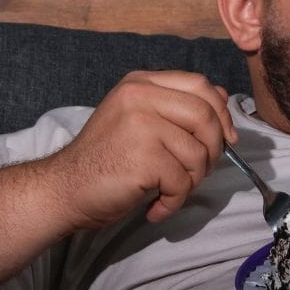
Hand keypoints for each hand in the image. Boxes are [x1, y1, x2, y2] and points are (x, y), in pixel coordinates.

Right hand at [43, 70, 237, 227]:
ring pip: (198, 154)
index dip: (221, 112)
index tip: (226, 138)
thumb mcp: (139, 120)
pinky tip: (155, 207)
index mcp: (141, 83)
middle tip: (199, 171)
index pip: (199, 85)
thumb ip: (177, 106)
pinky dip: (173, 202)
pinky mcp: (143, 157)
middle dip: (214, 149)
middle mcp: (140, 96)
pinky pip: (182, 182)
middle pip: (206, 117)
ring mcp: (141, 124)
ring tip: (168, 190)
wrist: (64, 189)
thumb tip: (223, 97)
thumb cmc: (105, 159)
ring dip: (191, 181)